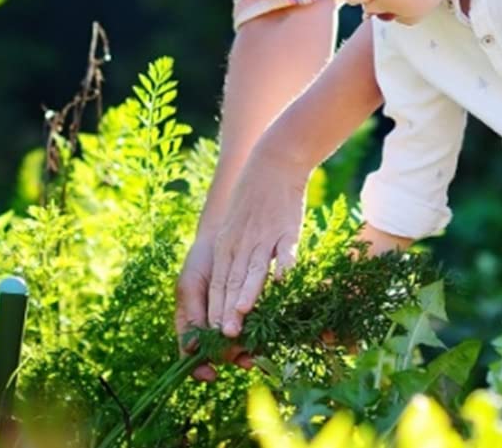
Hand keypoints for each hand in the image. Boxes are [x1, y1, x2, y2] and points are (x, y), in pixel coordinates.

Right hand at [175, 235, 253, 380]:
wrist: (224, 235)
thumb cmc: (201, 262)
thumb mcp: (190, 285)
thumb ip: (191, 314)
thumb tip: (193, 348)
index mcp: (192, 325)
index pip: (192, 356)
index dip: (200, 369)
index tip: (211, 375)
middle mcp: (212, 326)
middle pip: (220, 353)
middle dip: (233, 359)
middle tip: (246, 361)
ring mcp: (231, 318)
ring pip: (239, 344)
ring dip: (249, 352)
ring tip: (259, 356)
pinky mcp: (252, 307)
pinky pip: (256, 326)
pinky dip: (261, 334)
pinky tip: (270, 337)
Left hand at [206, 141, 309, 339]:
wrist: (273, 162)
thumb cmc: (254, 197)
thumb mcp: (235, 226)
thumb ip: (234, 255)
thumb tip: (233, 290)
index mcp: (226, 245)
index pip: (218, 284)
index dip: (216, 311)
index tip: (214, 338)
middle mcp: (241, 243)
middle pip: (232, 282)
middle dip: (228, 311)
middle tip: (225, 339)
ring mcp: (264, 236)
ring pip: (254, 270)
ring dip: (248, 293)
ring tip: (242, 315)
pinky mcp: (287, 228)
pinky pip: (285, 251)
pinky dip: (283, 267)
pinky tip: (282, 283)